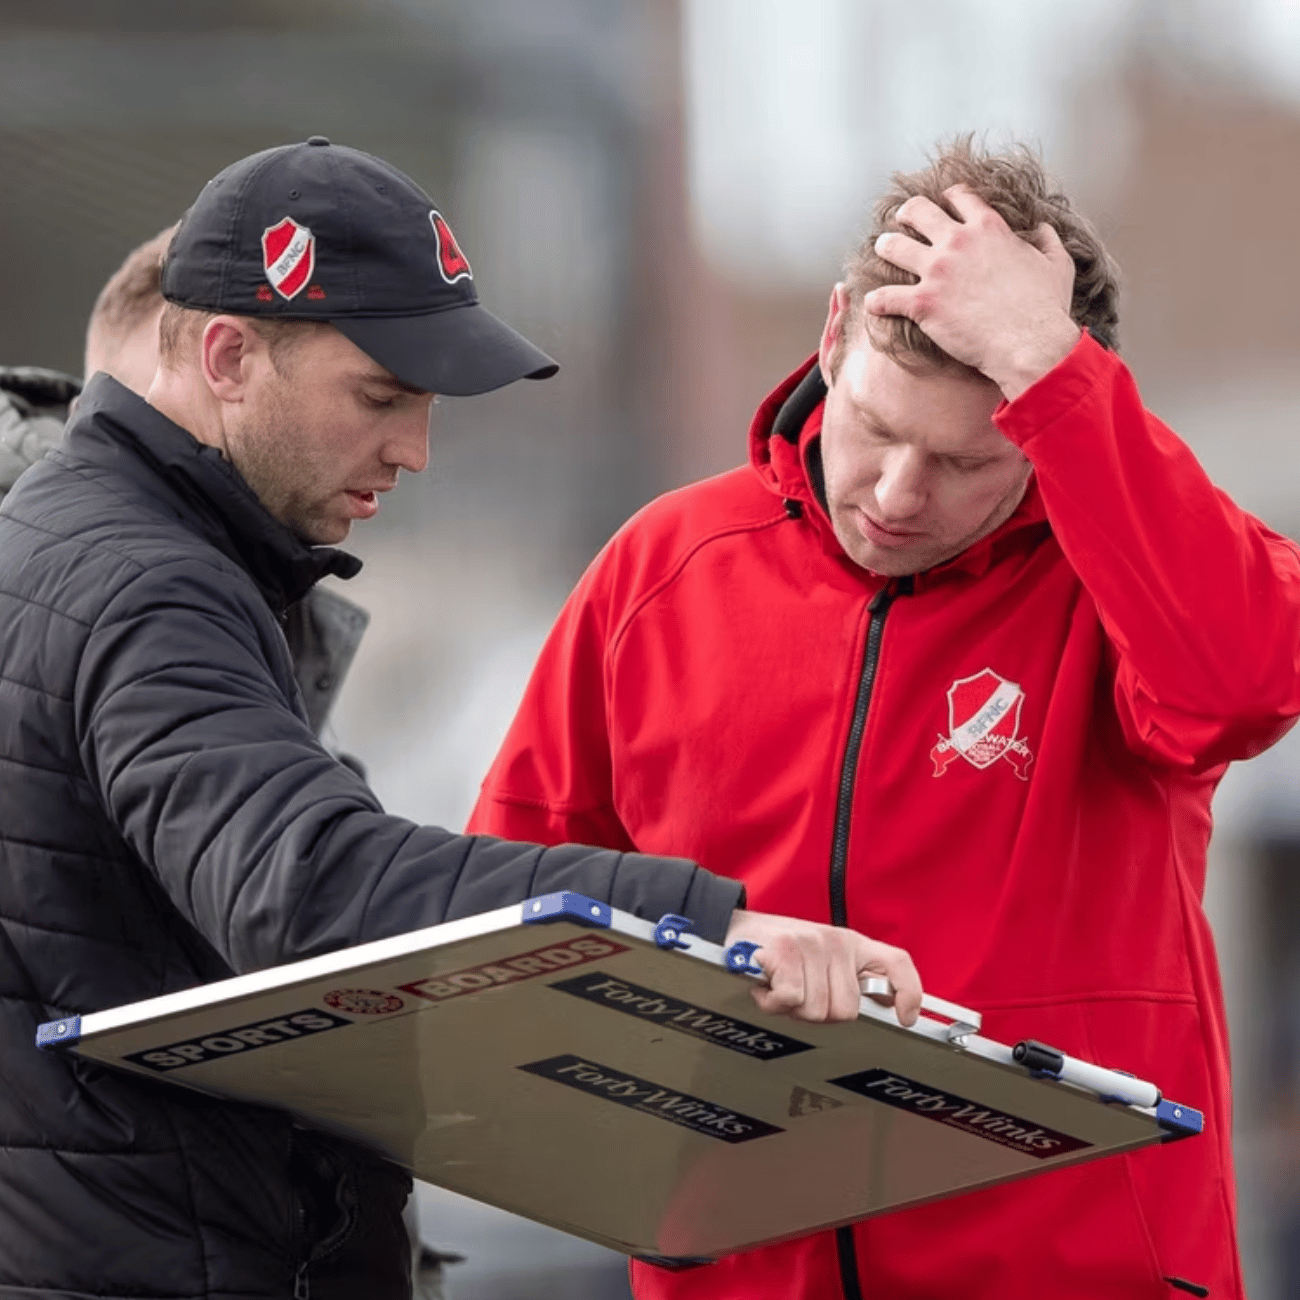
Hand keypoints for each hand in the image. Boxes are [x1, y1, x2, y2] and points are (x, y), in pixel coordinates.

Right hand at [724, 909, 921, 1025]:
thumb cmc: (772, 950)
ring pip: (817, 1010)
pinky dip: (774, 1003)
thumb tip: (879, 1007)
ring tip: (778, 988)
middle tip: (796, 996)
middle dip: (817, 1014)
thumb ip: (844, 978)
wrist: (728, 928)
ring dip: (792, 1009)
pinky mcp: (786, 950)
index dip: (908, 993)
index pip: (896, 963)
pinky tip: (764, 988)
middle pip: (846, 1010)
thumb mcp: (818, 959)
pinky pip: (792, 999)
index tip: (906, 1018)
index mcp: (851, 943)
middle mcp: (836, 940)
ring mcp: (812, 943)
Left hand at [864, 185, 1080, 400]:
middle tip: (901, 222)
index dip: (948, 198)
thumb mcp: (1057, 264)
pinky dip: (876, 300)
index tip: (942, 204)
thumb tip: (1043, 229)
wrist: (1030, 343)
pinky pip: (884, 297)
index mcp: (988, 228)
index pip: (959, 197)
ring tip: (882, 251)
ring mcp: (936, 272)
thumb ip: (1047, 240)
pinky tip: (873, 303)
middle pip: (917, 211)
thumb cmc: (1045, 308)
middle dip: (906, 214)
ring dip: (885, 247)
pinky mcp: (922, 303)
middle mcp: (957, 242)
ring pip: (893, 246)